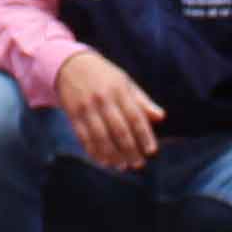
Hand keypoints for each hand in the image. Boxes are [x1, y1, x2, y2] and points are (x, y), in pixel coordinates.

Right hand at [55, 51, 162, 169]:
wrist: (70, 65)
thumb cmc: (104, 77)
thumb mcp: (125, 83)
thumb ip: (142, 101)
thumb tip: (161, 117)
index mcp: (119, 90)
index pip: (135, 116)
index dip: (144, 135)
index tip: (152, 151)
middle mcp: (103, 99)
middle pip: (119, 130)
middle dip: (130, 150)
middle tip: (138, 164)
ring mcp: (86, 108)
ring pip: (101, 137)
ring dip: (113, 155)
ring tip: (122, 166)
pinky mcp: (73, 115)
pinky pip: (84, 137)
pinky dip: (94, 151)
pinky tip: (104, 161)